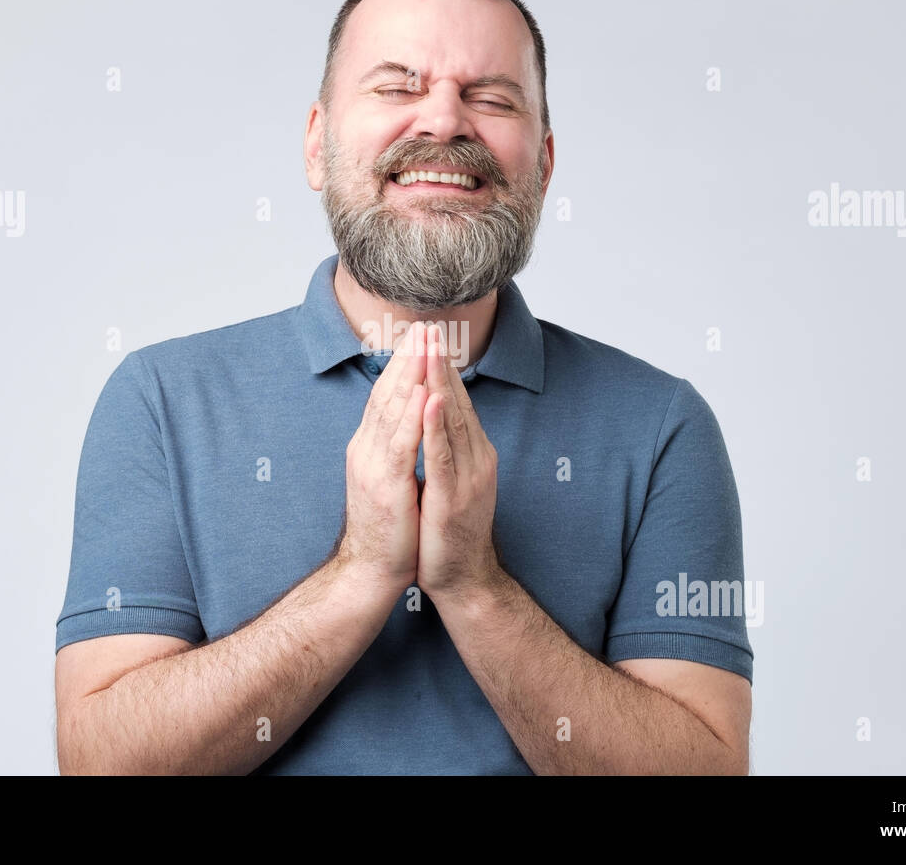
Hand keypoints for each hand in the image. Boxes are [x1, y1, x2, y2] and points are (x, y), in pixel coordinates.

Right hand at [336, 321, 429, 591]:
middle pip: (387, 394)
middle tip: (423, 327)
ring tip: (424, 346)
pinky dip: (412, 416)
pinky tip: (423, 392)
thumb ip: (396, 449)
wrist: (370, 573)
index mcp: (370, 448)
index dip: (403, 366)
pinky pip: (401, 444)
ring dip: (410, 376)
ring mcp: (373, 467)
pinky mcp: (386, 487)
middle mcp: (367, 450)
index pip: (386, 397)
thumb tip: (409, 423)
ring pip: (392, 411)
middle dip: (407, 360)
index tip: (419, 338)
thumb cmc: (388, 529)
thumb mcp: (391, 479)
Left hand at [416, 323, 501, 598]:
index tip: (430, 334)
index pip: (456, 401)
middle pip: (456, 402)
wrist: (463, 578)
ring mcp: (467, 477)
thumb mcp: (450, 480)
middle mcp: (475, 458)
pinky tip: (431, 401)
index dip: (443, 367)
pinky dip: (436, 427)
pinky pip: (442, 456)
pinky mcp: (452, 497)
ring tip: (431, 350)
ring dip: (440, 383)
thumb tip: (437, 416)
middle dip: (441, 363)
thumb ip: (447, 448)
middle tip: (431, 326)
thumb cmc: (451, 531)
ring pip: (452, 421)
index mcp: (472, 453)